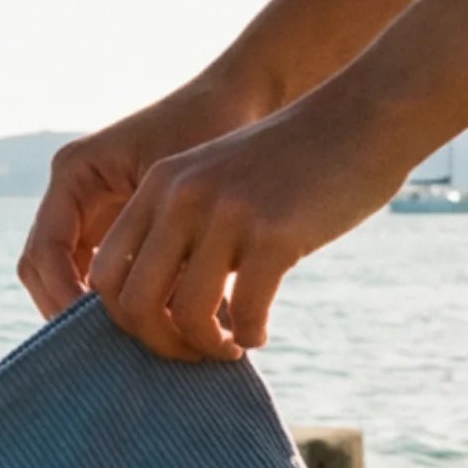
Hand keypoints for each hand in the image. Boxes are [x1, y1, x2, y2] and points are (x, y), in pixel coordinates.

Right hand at [17, 74, 268, 317]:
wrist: (238, 103)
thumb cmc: (212, 131)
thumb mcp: (182, 190)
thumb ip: (161, 246)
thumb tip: (161, 315)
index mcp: (74, 172)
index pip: (46, 252)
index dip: (65, 297)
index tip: (104, 329)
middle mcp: (71, 194)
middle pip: (43, 272)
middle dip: (70, 315)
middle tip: (116, 350)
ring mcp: (87, 212)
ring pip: (65, 282)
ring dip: (91, 315)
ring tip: (136, 342)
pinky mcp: (112, 228)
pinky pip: (96, 277)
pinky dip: (116, 304)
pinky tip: (153, 325)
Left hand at [89, 86, 413, 361]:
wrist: (362, 115)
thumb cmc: (293, 162)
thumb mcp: (218, 180)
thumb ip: (184, 228)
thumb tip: (162, 305)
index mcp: (160, 186)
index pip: (105, 273)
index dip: (122, 319)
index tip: (159, 332)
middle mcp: (182, 197)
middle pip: (132, 302)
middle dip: (158, 344)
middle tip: (192, 352)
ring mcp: (227, 213)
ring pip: (184, 314)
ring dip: (204, 347)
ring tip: (228, 348)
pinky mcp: (274, 232)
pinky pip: (244, 310)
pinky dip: (249, 335)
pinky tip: (260, 333)